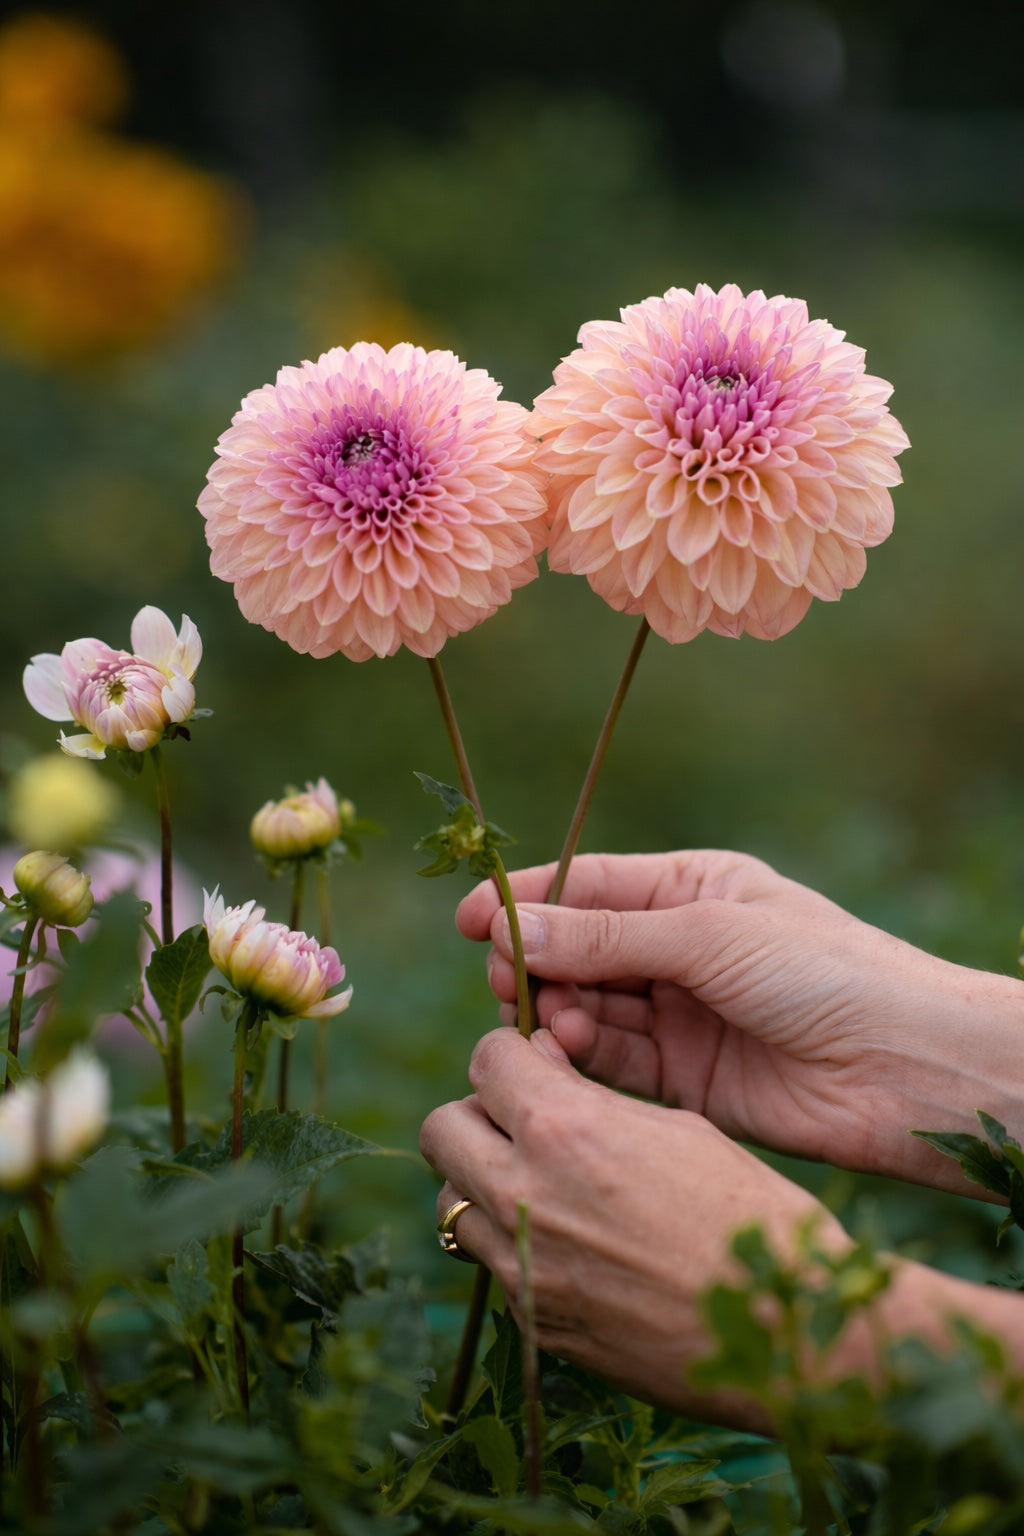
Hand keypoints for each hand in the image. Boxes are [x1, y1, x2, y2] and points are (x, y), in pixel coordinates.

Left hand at [420, 1027, 843, 1426]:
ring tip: (540, 1185)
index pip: (486, 1060)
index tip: (533, 1063)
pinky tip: (569, 1243)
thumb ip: (593, 1099)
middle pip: (441, 1128)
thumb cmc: (748, 1212)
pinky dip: (513, 1244)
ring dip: (482, 1182)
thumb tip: (545, 1071)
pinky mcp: (533, 1323)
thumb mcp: (677, 1127)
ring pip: (451, 1202)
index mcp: (564, 1128)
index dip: (511, 1053)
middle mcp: (525, 1194)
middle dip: (477, 1113)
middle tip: (522, 1122)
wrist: (782, 1332)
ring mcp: (522, 1266)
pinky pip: (492, 1265)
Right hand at [457, 851, 1023, 1191]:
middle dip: (539, 964)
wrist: (902, 1067)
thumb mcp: (708, 935)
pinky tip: (572, 1046)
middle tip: (510, 984)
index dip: (527, 901)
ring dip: (560, 1011)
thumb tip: (511, 929)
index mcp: (694, 888)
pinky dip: (586, 1054)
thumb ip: (606, 936)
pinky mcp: (685, 1079)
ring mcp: (682, 1014)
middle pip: (580, 950)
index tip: (469, 922)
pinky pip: (615, 1061)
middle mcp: (682, 948)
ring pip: (591, 1008)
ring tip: (547, 1019)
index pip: (590, 885)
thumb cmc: (822, 973)